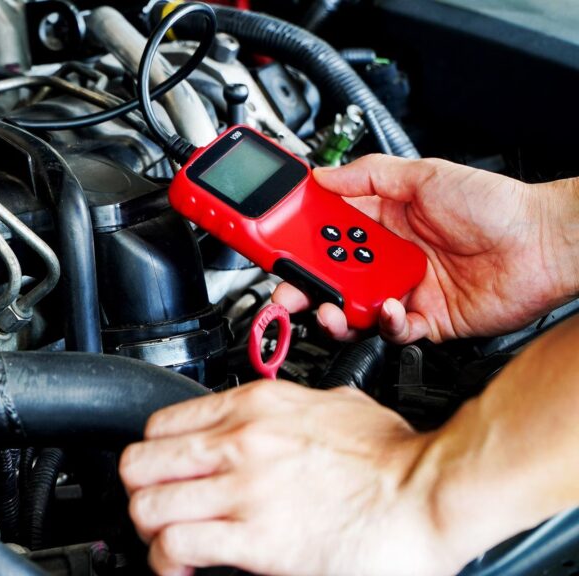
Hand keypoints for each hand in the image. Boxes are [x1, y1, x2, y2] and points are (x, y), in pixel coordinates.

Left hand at [120, 381, 469, 575]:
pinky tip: (185, 565)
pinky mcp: (255, 539)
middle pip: (139, 464)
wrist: (430, 491)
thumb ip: (292, 408)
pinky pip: (176, 545)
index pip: (159, 424)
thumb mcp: (334, 405)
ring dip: (150, 530)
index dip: (155, 456)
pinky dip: (168, 561)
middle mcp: (239, 443)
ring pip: (147, 505)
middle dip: (141, 492)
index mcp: (254, 406)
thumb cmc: (394, 456)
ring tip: (170, 541)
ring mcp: (243, 490)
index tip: (164, 475)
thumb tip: (280, 416)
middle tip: (159, 510)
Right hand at [273, 155, 578, 342]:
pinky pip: (393, 330)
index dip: (298, 237)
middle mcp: (388, 258)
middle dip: (303, 283)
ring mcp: (405, 290)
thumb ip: (370, 175)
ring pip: (354, 308)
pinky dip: (386, 324)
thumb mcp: (426, 175)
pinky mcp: (427, 321)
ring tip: (330, 306)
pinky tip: (391, 309)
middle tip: (286, 287)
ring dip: (335, 310)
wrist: (545, 244)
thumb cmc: (496, 206)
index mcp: (382, 223)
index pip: (326, 231)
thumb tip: (324, 173)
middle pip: (331, 275)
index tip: (273, 240)